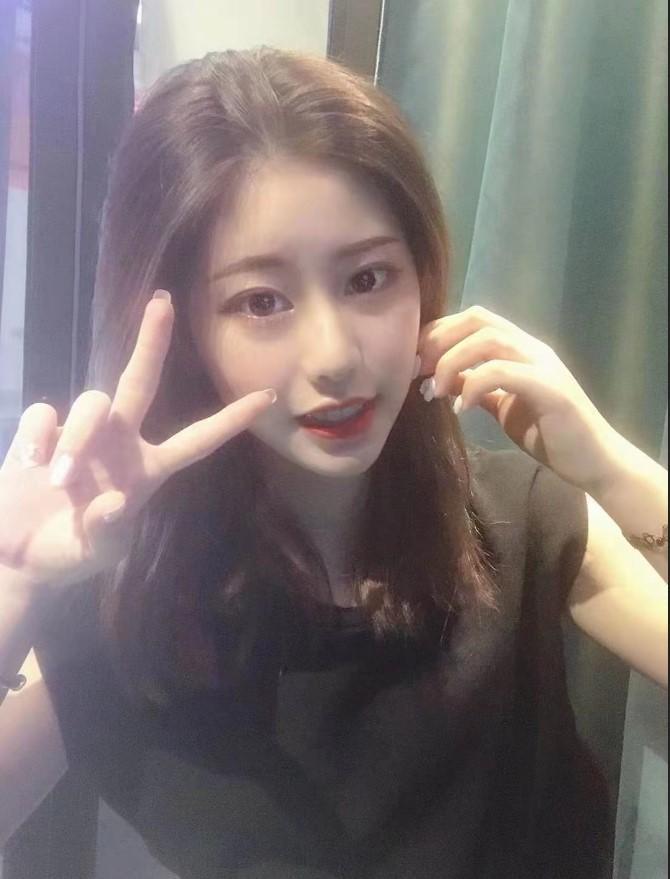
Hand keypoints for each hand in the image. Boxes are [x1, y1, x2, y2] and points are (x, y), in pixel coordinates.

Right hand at [0, 291, 276, 594]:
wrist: (14, 555)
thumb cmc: (67, 555)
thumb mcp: (96, 552)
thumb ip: (107, 529)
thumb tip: (114, 502)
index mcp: (148, 470)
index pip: (198, 440)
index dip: (231, 420)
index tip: (268, 396)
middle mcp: (121, 442)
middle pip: (141, 380)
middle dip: (152, 341)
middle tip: (163, 302)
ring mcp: (82, 433)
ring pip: (92, 401)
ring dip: (76, 438)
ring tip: (57, 480)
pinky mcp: (42, 430)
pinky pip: (45, 413)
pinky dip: (39, 437)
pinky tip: (30, 465)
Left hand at [416, 304, 619, 491]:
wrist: (592, 462)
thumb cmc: (549, 434)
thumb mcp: (502, 407)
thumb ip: (478, 387)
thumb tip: (445, 379)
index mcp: (520, 349)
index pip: (473, 319)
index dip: (437, 333)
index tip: (412, 361)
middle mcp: (532, 348)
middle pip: (477, 319)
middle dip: (439, 340)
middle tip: (416, 371)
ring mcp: (543, 365)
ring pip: (488, 340)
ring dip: (452, 362)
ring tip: (436, 391)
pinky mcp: (550, 388)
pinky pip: (503, 372)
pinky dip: (474, 385)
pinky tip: (461, 408)